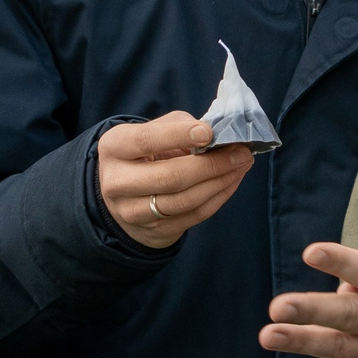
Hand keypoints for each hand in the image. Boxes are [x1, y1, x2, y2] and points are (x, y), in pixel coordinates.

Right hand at [97, 112, 253, 249]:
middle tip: (241, 152)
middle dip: (212, 165)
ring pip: (185, 200)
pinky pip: (194, 215)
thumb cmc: (145, 153)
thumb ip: (179, 126)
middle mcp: (117, 182)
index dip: (178, 135)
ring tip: (242, 165)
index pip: (146, 140)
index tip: (209, 132)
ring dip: (220, 182)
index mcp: (114, 148)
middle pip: (170, 177)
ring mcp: (133, 212)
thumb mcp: (151, 131)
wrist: (125, 195)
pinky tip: (232, 181)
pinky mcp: (154, 230)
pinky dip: (219, 197)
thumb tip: (218, 135)